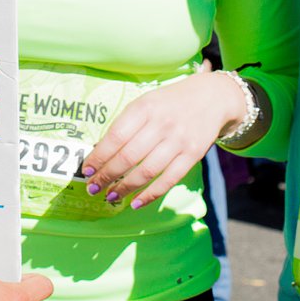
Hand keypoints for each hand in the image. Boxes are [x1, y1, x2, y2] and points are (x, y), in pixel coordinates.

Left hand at [81, 71, 247, 209]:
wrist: (212, 97)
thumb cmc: (169, 103)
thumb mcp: (146, 103)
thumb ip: (126, 125)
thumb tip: (101, 153)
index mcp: (144, 108)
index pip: (116, 136)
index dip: (99, 156)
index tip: (87, 169)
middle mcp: (161, 124)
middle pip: (128, 157)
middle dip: (107, 176)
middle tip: (93, 188)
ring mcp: (178, 140)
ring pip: (146, 171)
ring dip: (125, 188)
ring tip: (110, 196)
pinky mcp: (192, 154)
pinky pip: (168, 179)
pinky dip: (150, 194)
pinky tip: (136, 203)